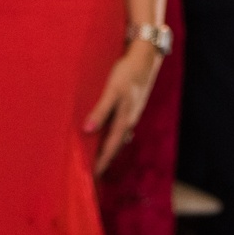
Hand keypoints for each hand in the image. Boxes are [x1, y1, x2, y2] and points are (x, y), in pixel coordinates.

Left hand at [84, 38, 162, 174]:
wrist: (146, 57)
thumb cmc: (127, 72)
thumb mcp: (112, 90)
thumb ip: (100, 110)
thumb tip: (87, 130)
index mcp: (125, 119)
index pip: (110, 147)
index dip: (101, 162)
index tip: (93, 177)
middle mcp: (129, 119)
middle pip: (115, 145)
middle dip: (105, 159)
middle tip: (94, 173)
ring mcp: (131, 113)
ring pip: (119, 137)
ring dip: (109, 148)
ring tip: (99, 158)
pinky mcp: (130, 106)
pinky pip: (120, 127)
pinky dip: (113, 136)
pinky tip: (108, 135)